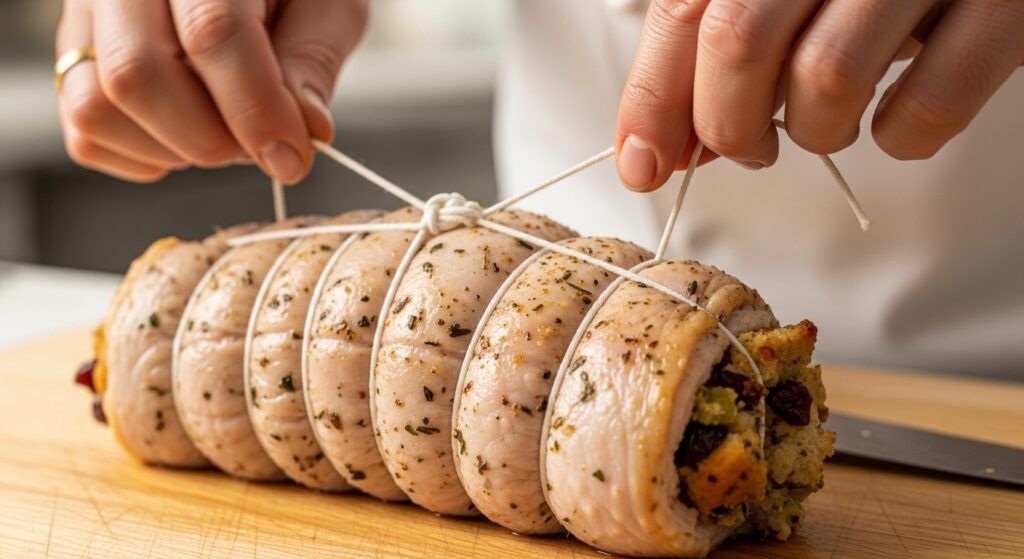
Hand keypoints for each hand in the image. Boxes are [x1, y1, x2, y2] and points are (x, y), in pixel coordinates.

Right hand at [55, 0, 368, 182]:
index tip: (292, 157)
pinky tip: (186, 136)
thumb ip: (312, 59)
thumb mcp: (325, 4)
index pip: (212, 32)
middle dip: (210, 138)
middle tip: (259, 149)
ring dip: (172, 149)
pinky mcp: (74, 54)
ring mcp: (87, 15)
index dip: (256, 110)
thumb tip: (307, 128)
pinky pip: (84, 130)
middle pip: (137, 73)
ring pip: (96, 106)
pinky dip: (141, 156)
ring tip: (224, 135)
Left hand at [615, 0, 1023, 191]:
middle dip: (725, 124)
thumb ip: (726, 39)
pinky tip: (892, 123)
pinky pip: (930, 105)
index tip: (642, 161)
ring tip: (824, 124)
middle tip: (744, 147)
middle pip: (739, 40)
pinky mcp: (1005, 6)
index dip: (653, 98)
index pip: (685, 8)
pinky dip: (901, 138)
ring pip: (826, 77)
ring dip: (812, 132)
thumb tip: (667, 141)